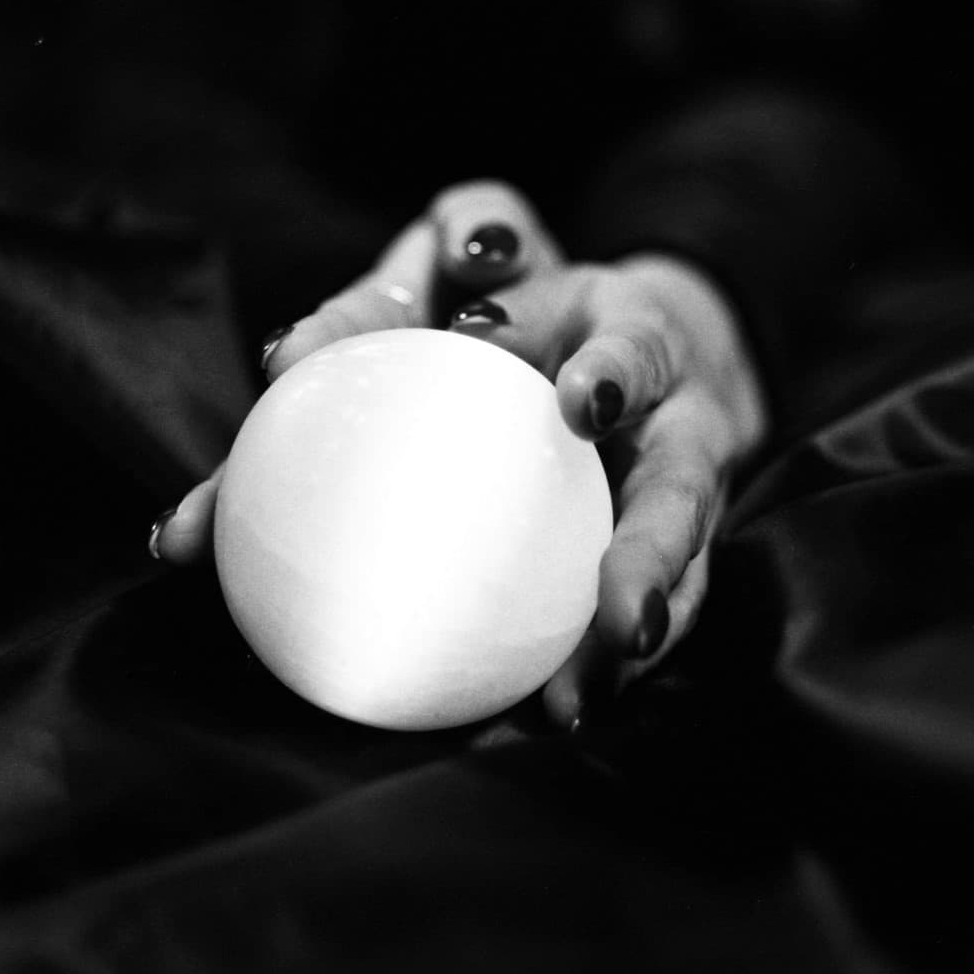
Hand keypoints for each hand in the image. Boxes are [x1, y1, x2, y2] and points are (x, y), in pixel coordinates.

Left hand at [150, 183, 767, 727]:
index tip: (579, 404)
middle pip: (684, 497)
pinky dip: (580, 676)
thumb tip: (290, 351)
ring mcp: (678, 505)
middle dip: (657, 558)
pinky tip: (515, 726)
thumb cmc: (530, 296)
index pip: (634, 350)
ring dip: (621, 649)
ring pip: (676, 578)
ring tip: (568, 706)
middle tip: (623, 621)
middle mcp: (678, 430)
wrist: (626, 346)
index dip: (614, 373)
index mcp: (637, 342)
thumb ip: (443, 247)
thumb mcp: (489, 250)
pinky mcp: (660, 567)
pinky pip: (624, 628)